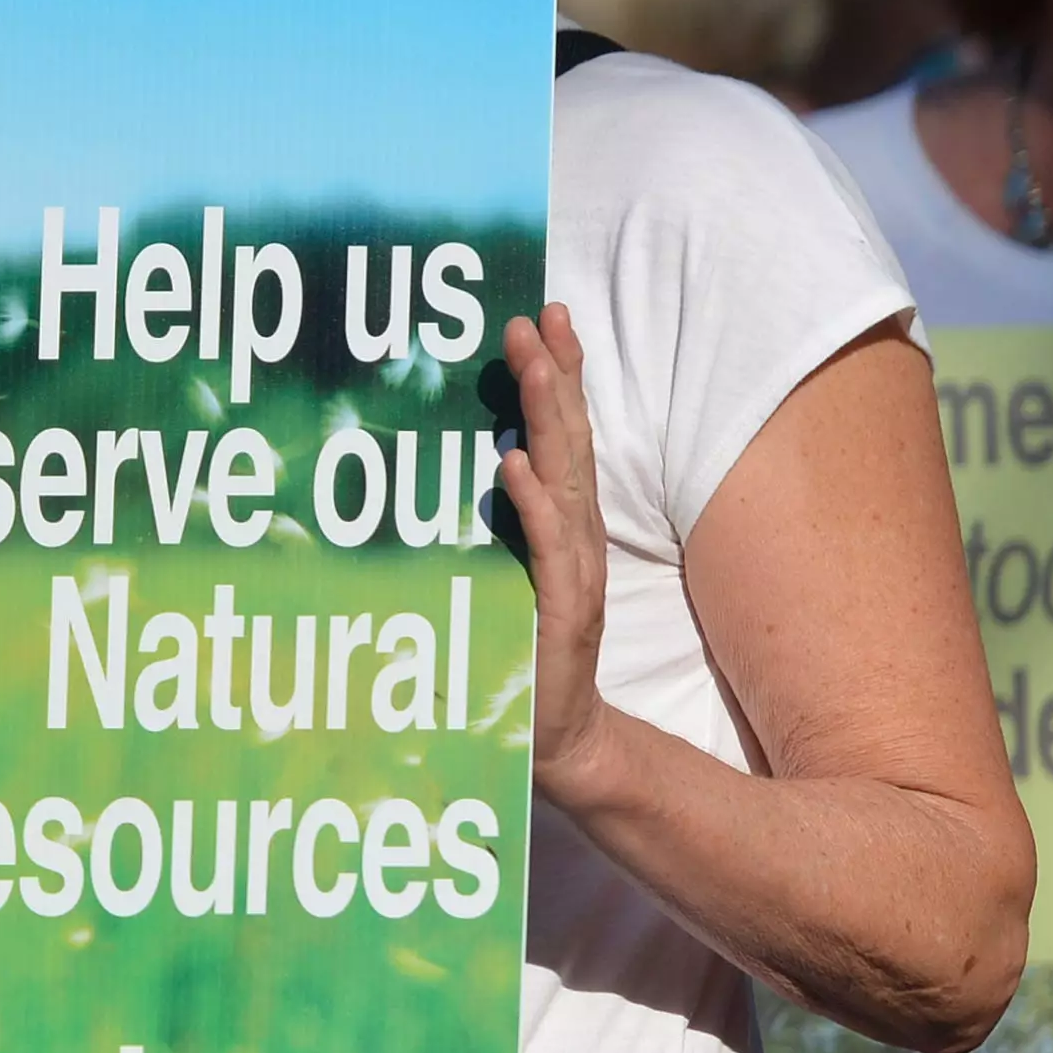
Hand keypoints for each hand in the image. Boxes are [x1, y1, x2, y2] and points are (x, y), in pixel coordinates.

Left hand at [494, 304, 614, 811]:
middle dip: (557, 376)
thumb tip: (476, 457)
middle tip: (541, 317)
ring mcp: (575, 574)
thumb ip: (497, 520)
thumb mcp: (500, 572)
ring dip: (550, 420)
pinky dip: (535, 506)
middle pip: (571, 442)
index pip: (563, 436)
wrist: (554, 736)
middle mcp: (576, 538)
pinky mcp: (565, 614)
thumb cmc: (520, 650)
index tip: (541, 317)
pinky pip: (551, 551)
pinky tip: (515, 464)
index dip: (558, 377)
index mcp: (562, 523)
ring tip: (535, 365)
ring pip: (566, 482)